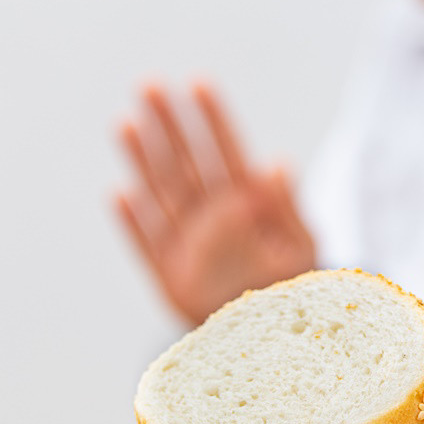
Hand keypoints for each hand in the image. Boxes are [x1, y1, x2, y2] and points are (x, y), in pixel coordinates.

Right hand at [114, 82, 315, 324]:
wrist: (277, 341)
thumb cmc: (294, 288)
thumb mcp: (303, 246)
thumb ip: (287, 208)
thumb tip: (274, 164)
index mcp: (245, 202)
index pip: (225, 151)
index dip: (213, 119)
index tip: (199, 83)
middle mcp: (210, 216)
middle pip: (186, 162)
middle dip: (169, 124)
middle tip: (149, 86)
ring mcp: (187, 243)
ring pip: (161, 192)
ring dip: (143, 158)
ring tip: (126, 122)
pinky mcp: (168, 275)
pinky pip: (147, 244)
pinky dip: (135, 222)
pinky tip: (121, 194)